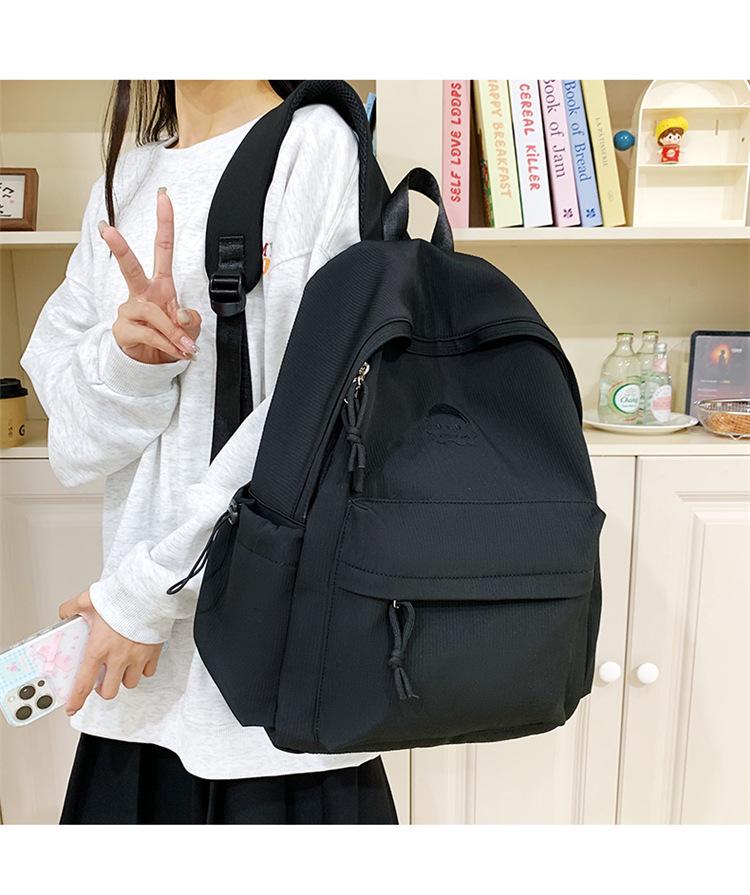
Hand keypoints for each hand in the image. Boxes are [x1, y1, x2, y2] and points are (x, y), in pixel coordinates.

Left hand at [59, 589, 162, 714]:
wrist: (148, 594)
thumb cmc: (121, 598)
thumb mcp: (88, 600)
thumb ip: (72, 608)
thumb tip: (64, 613)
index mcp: (98, 649)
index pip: (83, 683)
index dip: (76, 700)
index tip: (72, 707)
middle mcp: (118, 658)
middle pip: (109, 691)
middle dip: (105, 688)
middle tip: (103, 679)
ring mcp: (137, 657)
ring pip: (130, 683)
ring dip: (124, 678)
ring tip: (122, 667)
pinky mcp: (153, 653)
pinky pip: (148, 671)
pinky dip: (143, 669)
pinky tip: (138, 659)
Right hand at [100, 187, 201, 364]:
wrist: (153, 365)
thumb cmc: (170, 338)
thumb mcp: (191, 328)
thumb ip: (192, 320)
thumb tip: (182, 315)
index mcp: (161, 284)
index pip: (163, 249)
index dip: (165, 223)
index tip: (163, 197)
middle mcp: (143, 293)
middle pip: (131, 267)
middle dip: (119, 248)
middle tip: (107, 230)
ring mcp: (130, 310)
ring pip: (154, 314)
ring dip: (173, 332)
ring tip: (184, 345)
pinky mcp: (123, 330)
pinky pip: (150, 334)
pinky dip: (167, 345)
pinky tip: (174, 351)